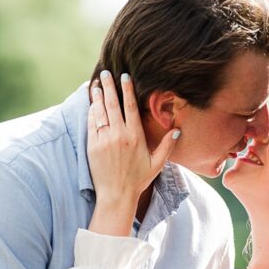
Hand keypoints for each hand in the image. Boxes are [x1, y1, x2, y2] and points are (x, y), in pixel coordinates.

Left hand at [86, 71, 179, 236]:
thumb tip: (177, 130)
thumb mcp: (157, 164)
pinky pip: (91, 125)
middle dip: (108, 87)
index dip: (127, 90)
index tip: (124, 76)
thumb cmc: (138, 180)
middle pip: (112, 104)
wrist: (117, 195)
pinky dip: (91, 113)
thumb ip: (167, 145)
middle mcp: (119, 135)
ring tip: (95, 85)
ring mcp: (104, 140)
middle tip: (105, 73)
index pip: (130, 107)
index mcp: (136, 136)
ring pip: (100, 112)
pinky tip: (91, 105)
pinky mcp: (92, 146)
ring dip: (97, 97)